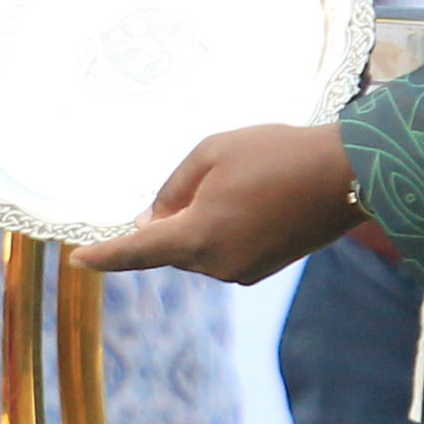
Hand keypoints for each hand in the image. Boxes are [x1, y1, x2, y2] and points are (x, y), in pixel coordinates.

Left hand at [71, 122, 361, 284]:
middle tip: (207, 176)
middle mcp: (216, 264)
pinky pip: (223, 250)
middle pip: (170, 246)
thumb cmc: (275, 153)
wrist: (345, 175)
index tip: (77, 258)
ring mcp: (242, 271)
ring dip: (201, 221)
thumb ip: (172, 189)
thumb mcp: (212, 153)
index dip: (105, 255)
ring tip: (243, 180)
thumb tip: (152, 221)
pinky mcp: (261, 269)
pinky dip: (222, 229)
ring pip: (197, 248)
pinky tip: (252, 197)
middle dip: (171, 219)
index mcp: (198, 236)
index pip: (138, 251)